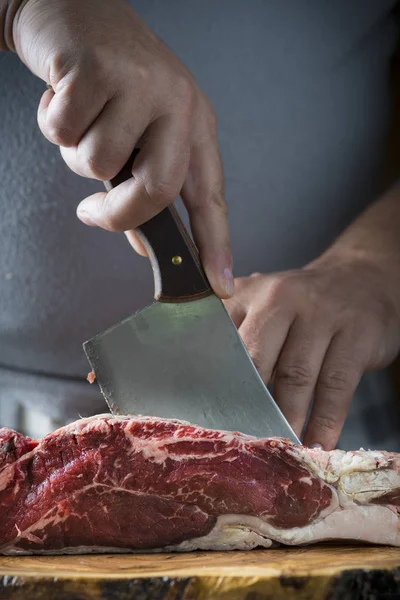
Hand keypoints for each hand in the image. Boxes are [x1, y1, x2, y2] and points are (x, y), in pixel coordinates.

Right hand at [10, 0, 232, 296]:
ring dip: (77, 152)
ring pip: (100, 163)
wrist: (74, 12)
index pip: (210, 196)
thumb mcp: (141, 132)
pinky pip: (64, 132)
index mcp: (194, 125)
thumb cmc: (110, 80)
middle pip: (158, 190)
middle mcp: (177, 103)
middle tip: (92, 212)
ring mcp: (140, 83)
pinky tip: (63, 95)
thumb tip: (140, 240)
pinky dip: (52, 123)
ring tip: (82, 119)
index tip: (219, 285)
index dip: (215, 244)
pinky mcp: (97, 69)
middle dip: (118, 214)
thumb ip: (144, 185)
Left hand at [224, 256, 399, 448]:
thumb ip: (234, 333)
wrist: (362, 278)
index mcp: (250, 293)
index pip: (223, 341)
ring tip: (282, 450)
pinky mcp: (356, 333)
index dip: (216, 382)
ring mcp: (322, 314)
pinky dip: (326, 421)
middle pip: (257, 361)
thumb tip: (203, 386)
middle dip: (250, 406)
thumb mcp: (263, 304)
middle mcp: (282, 297)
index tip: (212, 418)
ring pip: (296, 376)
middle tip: (245, 443)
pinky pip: (336, 386)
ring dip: (288, 420)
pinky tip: (319, 444)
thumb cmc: (301, 305)